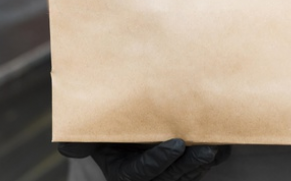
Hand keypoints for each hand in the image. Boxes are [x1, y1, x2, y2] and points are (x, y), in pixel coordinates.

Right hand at [58, 139, 230, 180]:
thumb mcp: (88, 131)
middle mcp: (145, 177)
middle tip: (206, 150)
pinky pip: (196, 167)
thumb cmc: (106, 124)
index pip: (140, 173)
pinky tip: (222, 147)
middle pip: (169, 178)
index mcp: (122, 171)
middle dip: (187, 166)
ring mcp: (165, 171)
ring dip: (203, 164)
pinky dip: (211, 159)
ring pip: (186, 175)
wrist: (123, 116)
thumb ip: (80, 139)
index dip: (158, 162)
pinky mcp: (180, 163)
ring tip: (218, 149)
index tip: (176, 144)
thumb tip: (67, 147)